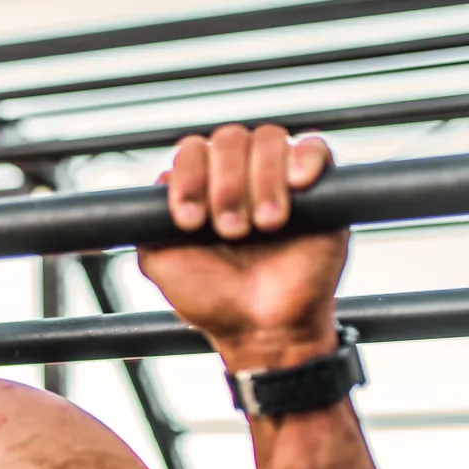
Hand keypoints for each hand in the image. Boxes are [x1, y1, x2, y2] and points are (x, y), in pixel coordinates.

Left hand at [137, 125, 348, 365]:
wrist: (263, 330)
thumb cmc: (212, 300)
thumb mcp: (160, 262)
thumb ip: (148, 223)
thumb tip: (156, 185)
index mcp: (203, 188)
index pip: (192, 151)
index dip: (189, 177)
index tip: (190, 221)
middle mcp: (240, 177)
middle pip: (229, 138)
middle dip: (225, 184)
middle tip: (230, 230)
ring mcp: (279, 180)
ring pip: (269, 139)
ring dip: (261, 180)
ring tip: (263, 226)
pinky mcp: (320, 189)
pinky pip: (315, 146)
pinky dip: (304, 158)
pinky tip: (298, 185)